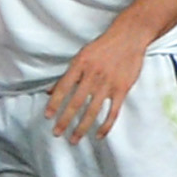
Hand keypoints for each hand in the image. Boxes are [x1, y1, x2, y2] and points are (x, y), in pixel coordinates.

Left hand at [51, 22, 148, 141]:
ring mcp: (108, 83)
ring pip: (92, 111)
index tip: (48, 117)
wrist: (129, 38)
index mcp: (80, 65)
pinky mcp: (122, 89)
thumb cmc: (104, 47)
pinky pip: (113, 112)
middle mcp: (93, 75)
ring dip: (82, 127)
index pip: (63, 88)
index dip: (54, 103)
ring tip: (74, 139)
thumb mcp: (81, 56)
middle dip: (65, 120)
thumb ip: (67, 75)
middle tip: (57, 133)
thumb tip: (49, 91)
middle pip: (76, 103)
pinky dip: (106, 125)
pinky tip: (99, 135)